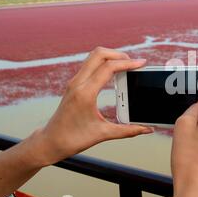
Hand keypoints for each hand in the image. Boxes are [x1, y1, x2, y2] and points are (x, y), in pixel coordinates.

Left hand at [29, 47, 153, 166]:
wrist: (50, 142)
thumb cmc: (72, 139)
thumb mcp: (103, 134)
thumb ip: (128, 130)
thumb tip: (147, 129)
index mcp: (85, 93)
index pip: (108, 68)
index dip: (127, 63)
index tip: (141, 63)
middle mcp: (78, 83)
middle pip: (99, 54)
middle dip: (119, 54)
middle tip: (134, 62)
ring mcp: (74, 82)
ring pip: (93, 57)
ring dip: (111, 57)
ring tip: (126, 65)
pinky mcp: (74, 85)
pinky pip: (90, 65)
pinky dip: (104, 63)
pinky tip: (114, 73)